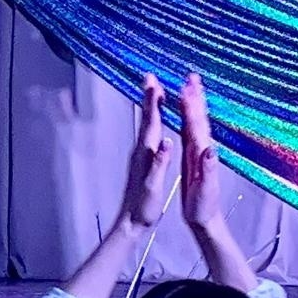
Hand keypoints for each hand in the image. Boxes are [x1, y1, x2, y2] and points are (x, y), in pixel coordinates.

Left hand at [118, 74, 173, 229]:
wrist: (130, 221)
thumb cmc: (144, 206)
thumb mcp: (153, 186)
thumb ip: (159, 163)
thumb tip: (167, 142)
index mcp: (146, 154)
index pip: (151, 123)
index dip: (154, 103)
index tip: (155, 83)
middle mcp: (141, 150)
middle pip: (146, 118)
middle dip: (149, 96)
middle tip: (150, 76)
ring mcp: (140, 155)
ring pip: (146, 124)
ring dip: (150, 106)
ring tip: (153, 90)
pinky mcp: (142, 161)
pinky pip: (149, 134)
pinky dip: (153, 121)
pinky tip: (155, 120)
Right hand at [179, 73, 222, 230]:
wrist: (207, 219)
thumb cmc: (203, 207)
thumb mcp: (205, 190)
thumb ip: (209, 169)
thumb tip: (210, 149)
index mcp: (201, 154)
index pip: (195, 125)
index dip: (190, 105)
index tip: (184, 87)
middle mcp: (202, 149)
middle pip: (198, 117)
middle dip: (195, 96)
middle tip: (191, 76)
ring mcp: (199, 151)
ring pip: (195, 120)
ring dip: (193, 101)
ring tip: (190, 84)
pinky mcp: (194, 155)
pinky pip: (190, 129)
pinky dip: (188, 114)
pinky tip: (185, 108)